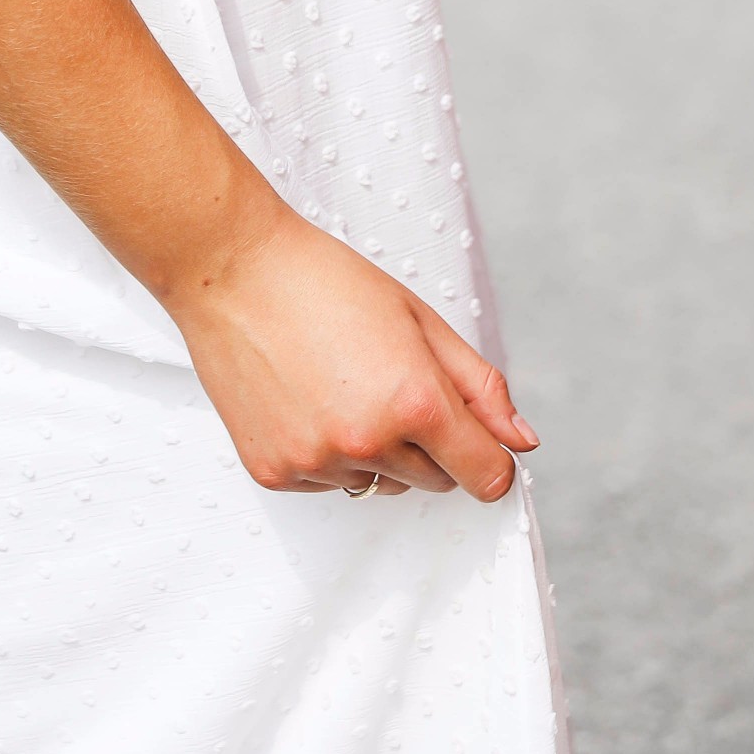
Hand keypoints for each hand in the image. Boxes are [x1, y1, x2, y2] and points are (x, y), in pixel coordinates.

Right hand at [164, 198, 538, 497]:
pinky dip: (328, 453)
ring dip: (377, 450)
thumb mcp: (419, 319)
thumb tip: (521, 443)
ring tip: (340, 382)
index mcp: (415, 403)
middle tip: (390, 379)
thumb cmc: (326, 281)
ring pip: (381, 484)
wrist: (232, 269)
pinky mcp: (276, 473)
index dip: (488, 456)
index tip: (474, 436)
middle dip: (430, 443)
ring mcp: (318, 463)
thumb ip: (480, 386)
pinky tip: (305, 398)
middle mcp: (368, 444)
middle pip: (437, 482)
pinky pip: (329, 484)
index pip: (486, 477)